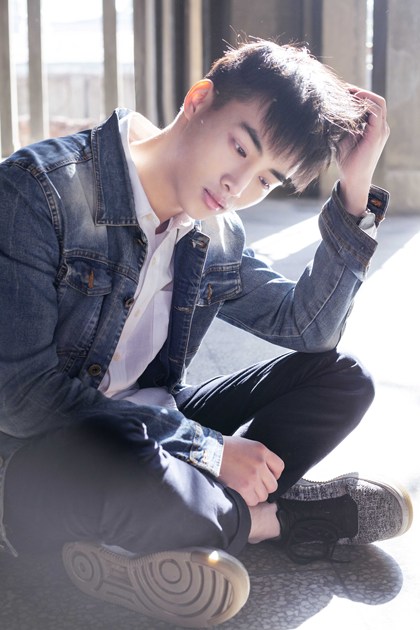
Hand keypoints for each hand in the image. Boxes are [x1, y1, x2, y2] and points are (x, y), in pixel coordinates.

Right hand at [218, 435, 283, 505]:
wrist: (209, 452)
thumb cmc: (226, 449)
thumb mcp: (247, 445)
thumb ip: (260, 456)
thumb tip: (268, 471)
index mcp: (262, 451)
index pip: (280, 467)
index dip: (273, 474)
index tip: (265, 476)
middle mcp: (260, 463)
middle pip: (273, 485)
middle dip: (264, 486)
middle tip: (253, 484)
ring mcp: (252, 476)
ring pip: (264, 495)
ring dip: (255, 494)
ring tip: (244, 487)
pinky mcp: (244, 487)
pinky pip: (253, 501)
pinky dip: (247, 499)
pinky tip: (240, 491)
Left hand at [337, 87, 389, 215]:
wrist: (353, 179)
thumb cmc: (347, 161)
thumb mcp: (343, 139)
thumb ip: (342, 125)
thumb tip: (329, 110)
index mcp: (375, 128)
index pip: (371, 104)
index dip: (358, 95)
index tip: (342, 91)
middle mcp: (381, 127)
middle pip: (376, 100)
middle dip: (360, 92)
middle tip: (343, 88)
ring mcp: (381, 131)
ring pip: (378, 103)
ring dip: (363, 96)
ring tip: (346, 93)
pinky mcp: (377, 135)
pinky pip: (376, 112)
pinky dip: (365, 104)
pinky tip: (351, 102)